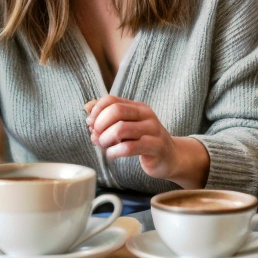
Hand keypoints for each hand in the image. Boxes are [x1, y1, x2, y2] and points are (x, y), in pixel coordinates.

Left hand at [84, 96, 208, 186]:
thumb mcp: (126, 126)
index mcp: (137, 107)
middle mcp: (146, 115)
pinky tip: (112, 155)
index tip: (90, 124)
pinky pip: (129, 147)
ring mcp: (153, 130)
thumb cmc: (143, 141)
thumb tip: (87, 107)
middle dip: (100, 125)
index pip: (111, 100)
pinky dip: (114, 152)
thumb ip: (107, 116)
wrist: (170, 157)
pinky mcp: (156, 147)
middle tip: (96, 138)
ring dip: (106, 140)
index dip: (96, 111)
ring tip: (104, 146)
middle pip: (116, 111)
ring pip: (120, 129)